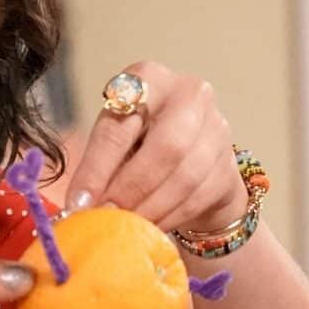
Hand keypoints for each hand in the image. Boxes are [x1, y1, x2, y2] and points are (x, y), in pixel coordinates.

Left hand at [58, 61, 248, 234]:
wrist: (192, 160)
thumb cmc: (143, 146)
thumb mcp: (118, 143)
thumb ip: (101, 167)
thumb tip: (80, 207)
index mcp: (149, 79)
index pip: (120, 125)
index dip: (97, 168)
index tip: (79, 204)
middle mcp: (190, 94)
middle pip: (166, 146)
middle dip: (132, 188)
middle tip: (107, 217)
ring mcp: (217, 128)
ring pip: (187, 175)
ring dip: (152, 208)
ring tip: (127, 228)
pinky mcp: (229, 163)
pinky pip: (201, 197)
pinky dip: (172, 217)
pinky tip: (152, 229)